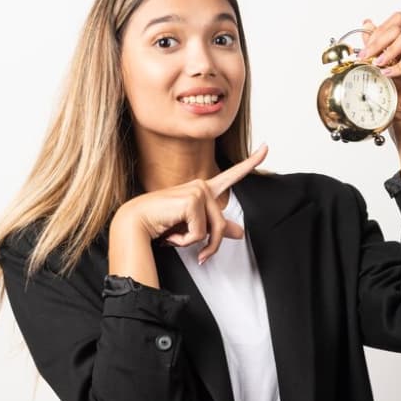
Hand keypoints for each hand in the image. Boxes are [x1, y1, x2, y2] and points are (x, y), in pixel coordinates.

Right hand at [118, 144, 268, 263]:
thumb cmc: (160, 224)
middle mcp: (202, 186)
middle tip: (197, 253)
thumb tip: (240, 232)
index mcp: (203, 189)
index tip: (266, 147)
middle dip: (210, 245)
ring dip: (195, 244)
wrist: (135, 224)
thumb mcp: (192, 228)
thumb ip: (217, 228)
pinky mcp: (192, 199)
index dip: (251, 162)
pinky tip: (170, 233)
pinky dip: (185, 241)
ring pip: (213, 231)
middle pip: (221, 226)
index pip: (232, 175)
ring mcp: (198, 190)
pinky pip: (199, 233)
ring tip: (175, 237)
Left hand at [357, 12, 400, 119]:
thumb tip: (367, 23)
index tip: (366, 47)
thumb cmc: (392, 91)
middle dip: (379, 40)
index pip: (397, 21)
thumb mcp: (377, 64)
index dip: (379, 30)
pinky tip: (387, 74)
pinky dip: (397, 66)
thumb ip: (374, 44)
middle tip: (366, 56)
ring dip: (388, 50)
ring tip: (377, 64)